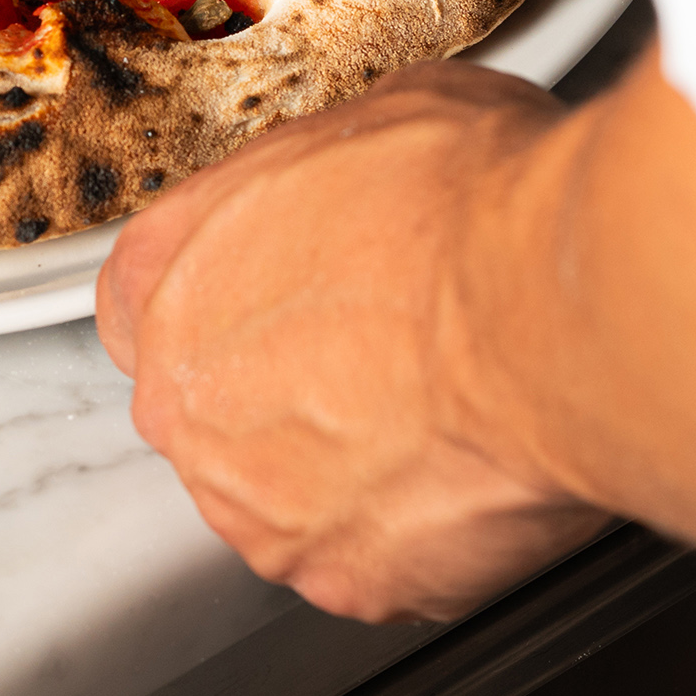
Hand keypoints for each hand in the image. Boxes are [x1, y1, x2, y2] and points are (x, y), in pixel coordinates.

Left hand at [98, 61, 608, 621]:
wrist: (551, 310)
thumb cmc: (472, 206)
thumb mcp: (380, 118)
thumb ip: (325, 179)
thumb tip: (365, 179)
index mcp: (169, 272)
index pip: (145, 302)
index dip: (227, 299)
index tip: (278, 299)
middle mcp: (186, 398)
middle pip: (214, 408)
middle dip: (290, 390)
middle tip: (382, 355)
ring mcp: (256, 498)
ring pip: (285, 493)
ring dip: (348, 465)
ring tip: (438, 412)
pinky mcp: (340, 577)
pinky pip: (367, 557)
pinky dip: (414, 529)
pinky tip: (468, 469)